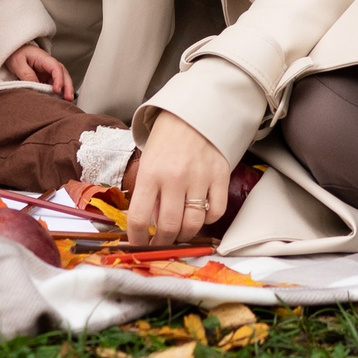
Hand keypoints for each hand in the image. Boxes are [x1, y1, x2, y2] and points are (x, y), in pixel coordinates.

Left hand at [2, 45, 73, 100]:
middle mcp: (49, 64)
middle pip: (63, 73)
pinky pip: (53, 84)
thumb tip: (36, 86)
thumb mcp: (18, 63)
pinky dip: (58, 91)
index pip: (56, 67)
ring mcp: (48, 71)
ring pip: (61, 79)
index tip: (57, 90)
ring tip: (66, 101)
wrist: (13, 52)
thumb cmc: (16, 54)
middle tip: (68, 98)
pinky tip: (58, 99)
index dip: (59, 79)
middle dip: (68, 86)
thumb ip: (27, 74)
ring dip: (65, 90)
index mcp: (43, 58)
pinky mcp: (45, 77)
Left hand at [125, 110, 230, 247]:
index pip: (139, 217)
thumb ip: (149, 191)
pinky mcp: (220, 176)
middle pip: (169, 226)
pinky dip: (208, 220)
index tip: (138, 245)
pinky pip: (216, 212)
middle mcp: (174, 178)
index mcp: (150, 173)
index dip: (137, 238)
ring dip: (185, 235)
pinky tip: (200, 214)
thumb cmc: (166, 139)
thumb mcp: (148, 161)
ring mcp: (199, 178)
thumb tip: (151, 224)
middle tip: (161, 243)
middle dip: (163, 242)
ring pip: (193, 223)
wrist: (193, 112)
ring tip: (180, 233)